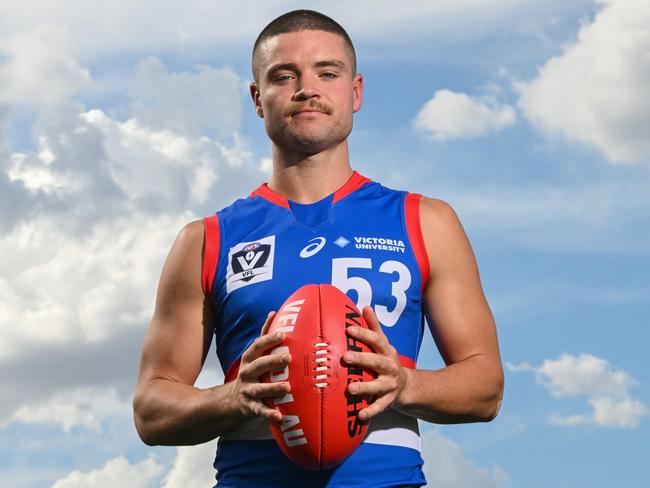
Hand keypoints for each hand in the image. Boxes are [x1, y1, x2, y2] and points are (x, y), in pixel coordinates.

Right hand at [230, 311, 290, 422]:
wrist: (231, 399)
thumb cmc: (251, 372)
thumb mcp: (253, 354)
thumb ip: (264, 336)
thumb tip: (273, 312)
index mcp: (249, 359)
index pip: (258, 346)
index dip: (269, 339)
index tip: (282, 334)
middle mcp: (247, 373)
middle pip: (259, 365)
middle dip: (273, 361)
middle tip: (288, 357)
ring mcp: (248, 390)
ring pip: (260, 389)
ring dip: (273, 388)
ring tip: (287, 387)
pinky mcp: (251, 407)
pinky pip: (260, 411)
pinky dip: (270, 414)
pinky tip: (280, 417)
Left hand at [344, 306, 408, 421]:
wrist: (406, 386)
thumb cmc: (386, 360)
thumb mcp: (384, 344)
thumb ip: (374, 327)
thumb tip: (365, 306)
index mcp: (387, 351)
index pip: (376, 340)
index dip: (364, 334)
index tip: (349, 329)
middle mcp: (390, 367)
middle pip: (377, 362)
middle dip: (362, 359)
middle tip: (345, 357)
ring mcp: (390, 384)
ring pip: (378, 386)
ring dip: (364, 387)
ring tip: (350, 389)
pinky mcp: (388, 400)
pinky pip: (379, 406)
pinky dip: (371, 411)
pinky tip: (360, 415)